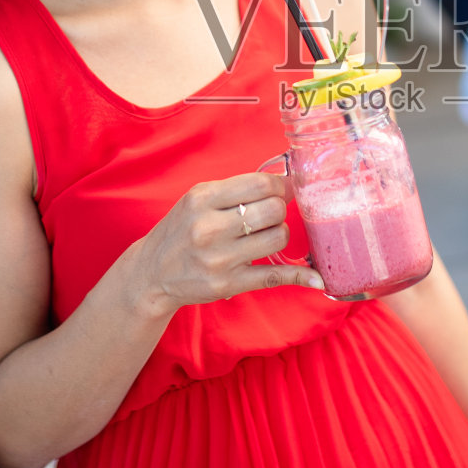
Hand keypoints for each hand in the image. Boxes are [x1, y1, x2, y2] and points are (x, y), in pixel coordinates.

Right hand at [133, 173, 320, 312]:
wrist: (151, 272)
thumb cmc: (180, 231)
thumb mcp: (196, 200)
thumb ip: (235, 190)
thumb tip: (284, 183)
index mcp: (202, 198)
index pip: (260, 184)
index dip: (280, 186)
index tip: (283, 190)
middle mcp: (210, 227)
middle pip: (273, 210)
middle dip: (279, 211)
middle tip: (270, 216)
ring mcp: (219, 258)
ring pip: (278, 238)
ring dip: (280, 235)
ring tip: (266, 235)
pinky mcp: (228, 284)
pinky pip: (275, 276)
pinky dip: (300, 277)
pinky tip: (316, 279)